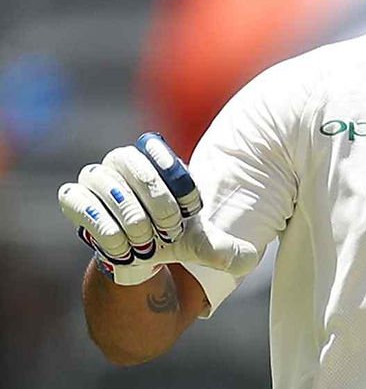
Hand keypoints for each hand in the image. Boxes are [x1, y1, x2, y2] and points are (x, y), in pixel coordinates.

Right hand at [58, 133, 257, 285]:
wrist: (137, 255)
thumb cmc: (170, 236)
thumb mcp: (201, 243)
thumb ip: (224, 249)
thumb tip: (249, 260)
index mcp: (153, 156)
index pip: (155, 147)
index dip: (176, 177)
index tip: (192, 207)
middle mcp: (121, 160)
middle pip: (133, 164)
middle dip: (157, 202)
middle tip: (170, 232)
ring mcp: (95, 177)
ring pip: (110, 189)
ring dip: (134, 221)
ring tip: (147, 245)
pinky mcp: (74, 198)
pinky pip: (82, 205)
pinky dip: (106, 232)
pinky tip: (123, 250)